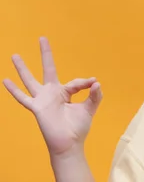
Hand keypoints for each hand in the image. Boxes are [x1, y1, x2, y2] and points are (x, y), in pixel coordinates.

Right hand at [3, 37, 102, 156]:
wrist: (69, 143)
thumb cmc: (78, 127)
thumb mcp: (89, 109)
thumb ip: (95, 96)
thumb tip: (97, 82)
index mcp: (65, 93)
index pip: (75, 82)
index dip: (85, 84)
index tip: (93, 83)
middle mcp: (52, 93)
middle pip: (48, 69)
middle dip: (46, 54)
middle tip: (42, 37)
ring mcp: (43, 99)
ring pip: (30, 80)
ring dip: (23, 68)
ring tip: (14, 55)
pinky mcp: (37, 107)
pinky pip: (23, 98)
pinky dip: (14, 90)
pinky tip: (5, 80)